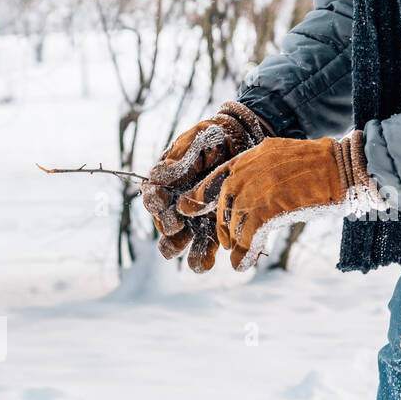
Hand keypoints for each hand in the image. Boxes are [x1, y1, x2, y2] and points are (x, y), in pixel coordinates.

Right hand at [140, 101, 269, 271]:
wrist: (246, 140)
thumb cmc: (215, 137)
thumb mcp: (196, 140)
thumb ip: (179, 158)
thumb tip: (156, 177)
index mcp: (165, 183)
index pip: (154, 196)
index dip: (154, 201)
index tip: (158, 199)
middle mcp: (175, 205)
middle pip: (164, 224)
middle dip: (167, 227)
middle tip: (174, 225)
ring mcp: (194, 219)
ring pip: (180, 241)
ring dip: (182, 250)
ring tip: (186, 255)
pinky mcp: (214, 228)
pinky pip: (205, 246)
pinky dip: (203, 256)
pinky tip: (207, 262)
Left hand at [176, 132, 374, 270]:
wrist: (343, 167)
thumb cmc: (319, 164)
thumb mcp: (279, 158)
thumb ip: (258, 171)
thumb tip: (246, 192)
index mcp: (248, 159)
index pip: (214, 179)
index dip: (199, 197)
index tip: (186, 209)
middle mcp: (246, 173)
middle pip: (223, 206)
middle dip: (223, 227)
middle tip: (227, 242)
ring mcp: (255, 191)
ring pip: (234, 224)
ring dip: (235, 243)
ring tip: (238, 254)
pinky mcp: (268, 210)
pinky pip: (248, 238)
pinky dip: (245, 254)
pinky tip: (243, 265)